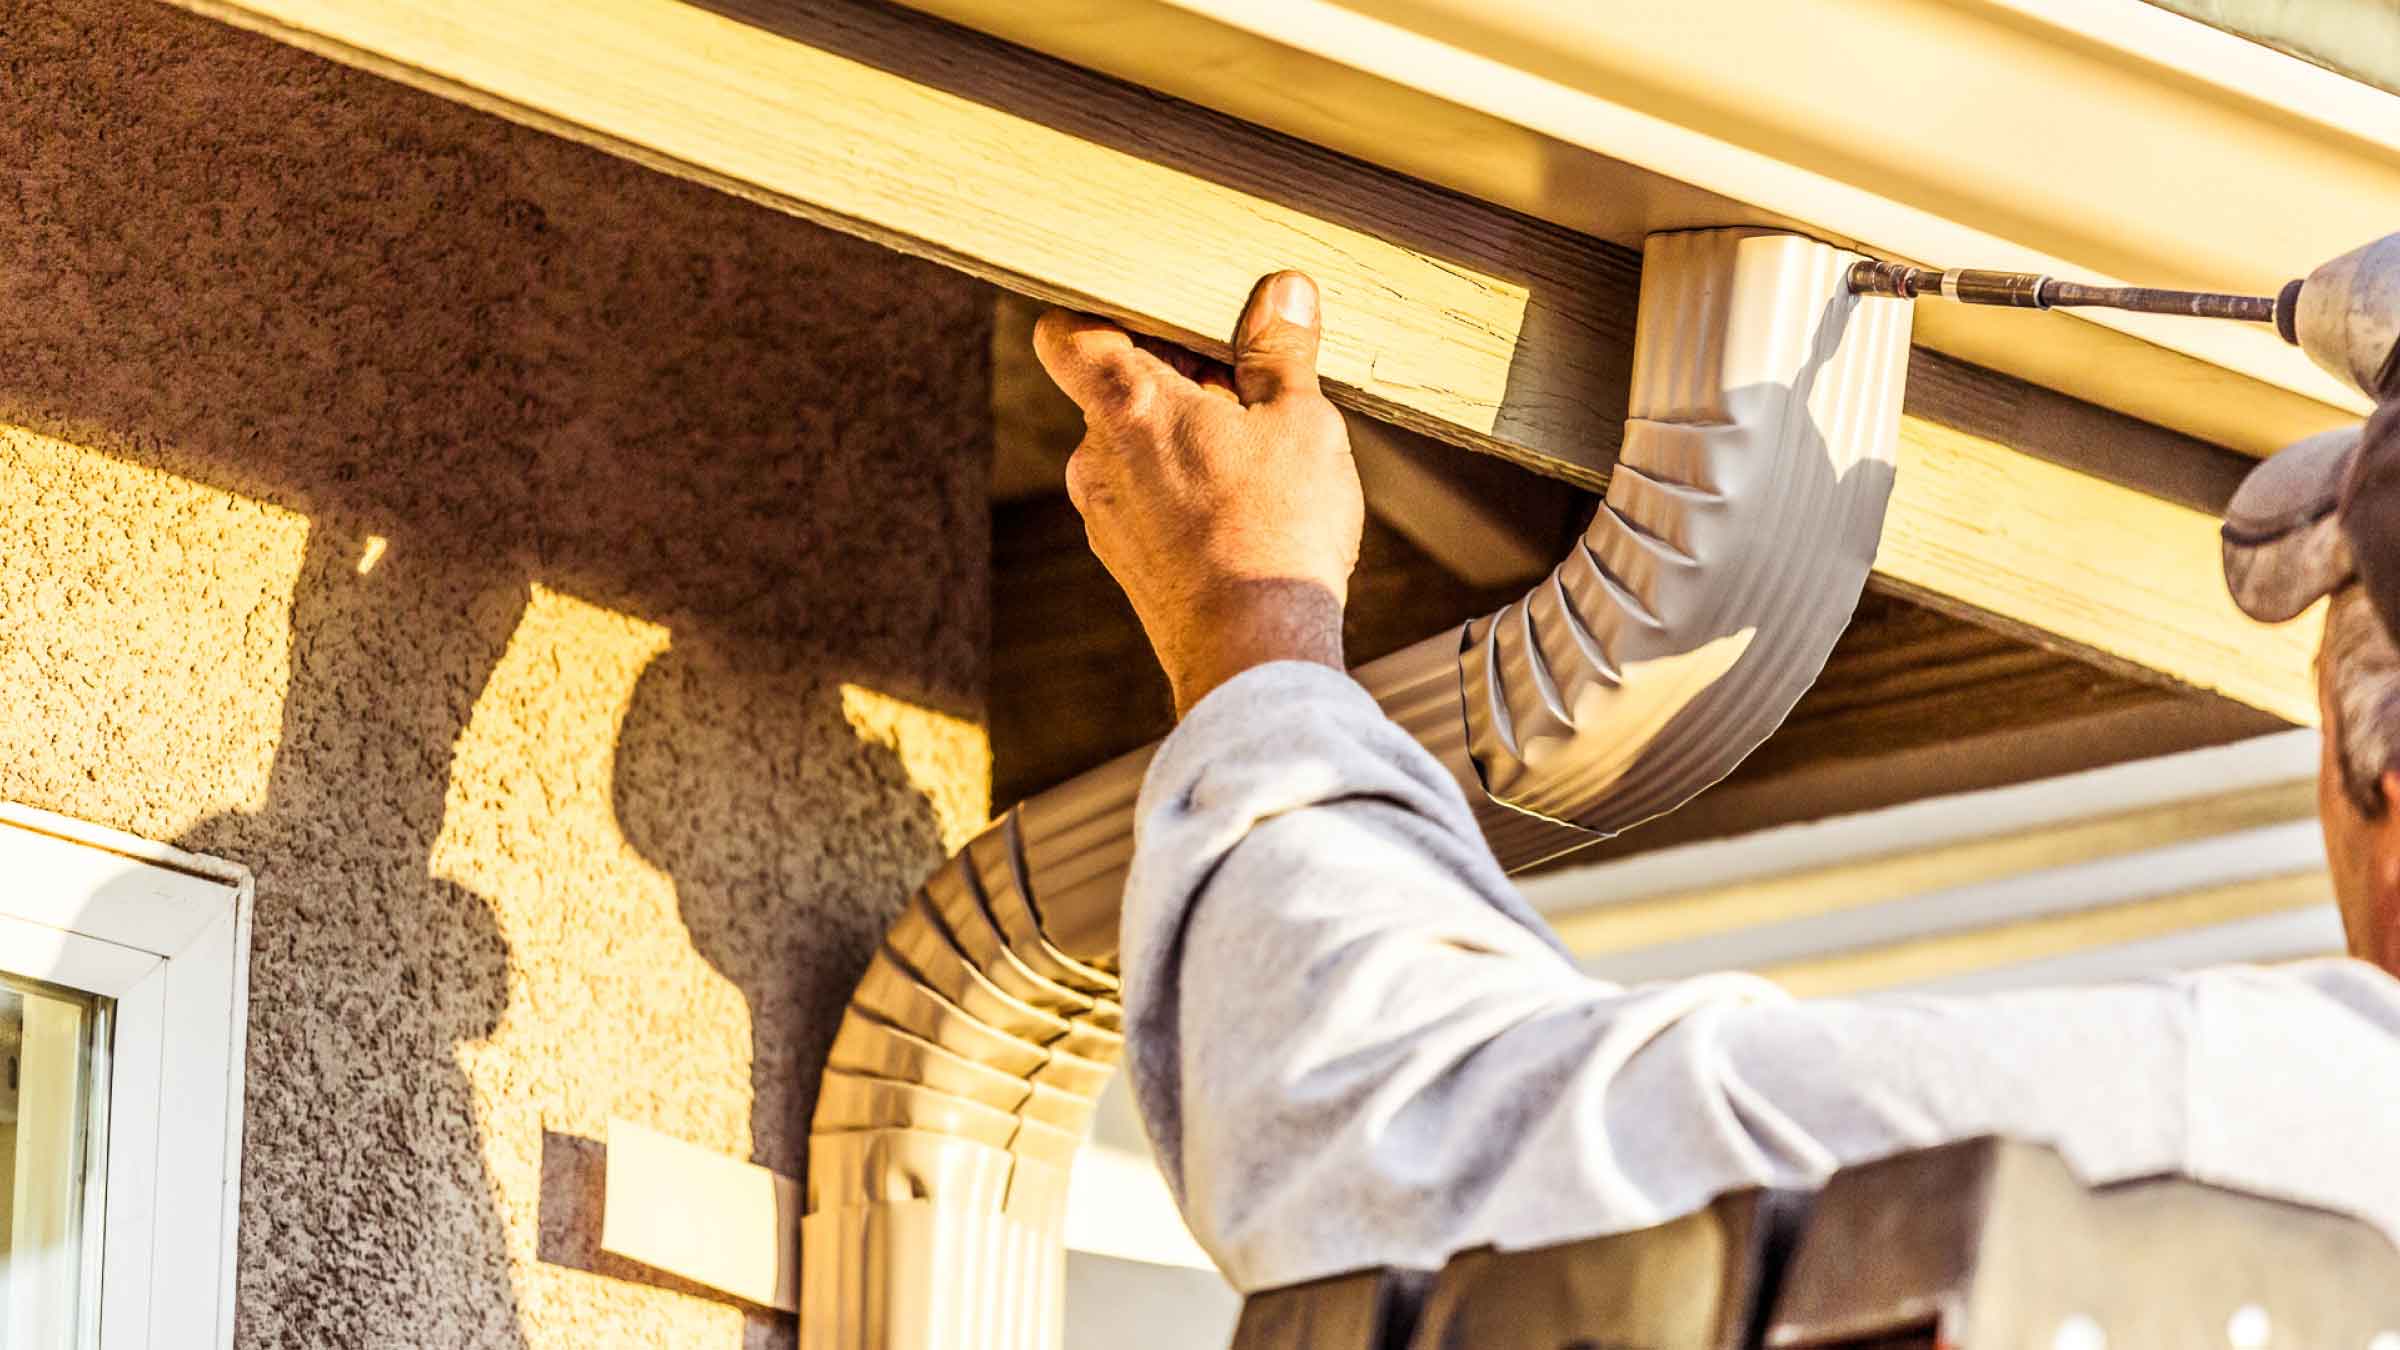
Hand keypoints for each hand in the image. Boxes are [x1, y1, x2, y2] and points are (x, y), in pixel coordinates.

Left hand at [1034, 272, 1363, 715]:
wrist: (1254, 654)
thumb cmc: (1276, 531)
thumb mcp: (1300, 420)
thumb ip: (1281, 351)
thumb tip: (1284, 292)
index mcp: (1127, 405)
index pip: (1067, 331)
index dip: (1101, 310)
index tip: (1156, 311)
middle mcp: (1095, 458)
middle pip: (1116, 388)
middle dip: (1177, 377)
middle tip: (1247, 382)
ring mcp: (1104, 514)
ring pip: (1136, 447)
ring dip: (1186, 435)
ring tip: (1259, 450)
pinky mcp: (1126, 560)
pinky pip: (1146, 499)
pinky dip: (1184, 488)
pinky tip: (1245, 506)